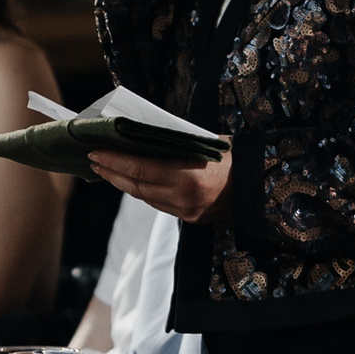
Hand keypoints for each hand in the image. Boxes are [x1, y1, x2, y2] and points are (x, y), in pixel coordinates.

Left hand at [89, 146, 231, 223]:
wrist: (260, 185)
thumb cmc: (233, 157)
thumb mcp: (205, 143)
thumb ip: (176, 143)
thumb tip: (143, 135)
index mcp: (187, 177)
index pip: (140, 169)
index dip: (114, 161)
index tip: (96, 152)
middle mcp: (183, 198)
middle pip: (136, 186)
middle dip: (111, 173)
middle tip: (94, 160)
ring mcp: (186, 212)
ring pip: (145, 197)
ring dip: (123, 183)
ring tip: (107, 169)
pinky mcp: (190, 218)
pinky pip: (158, 204)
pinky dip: (143, 190)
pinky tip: (132, 180)